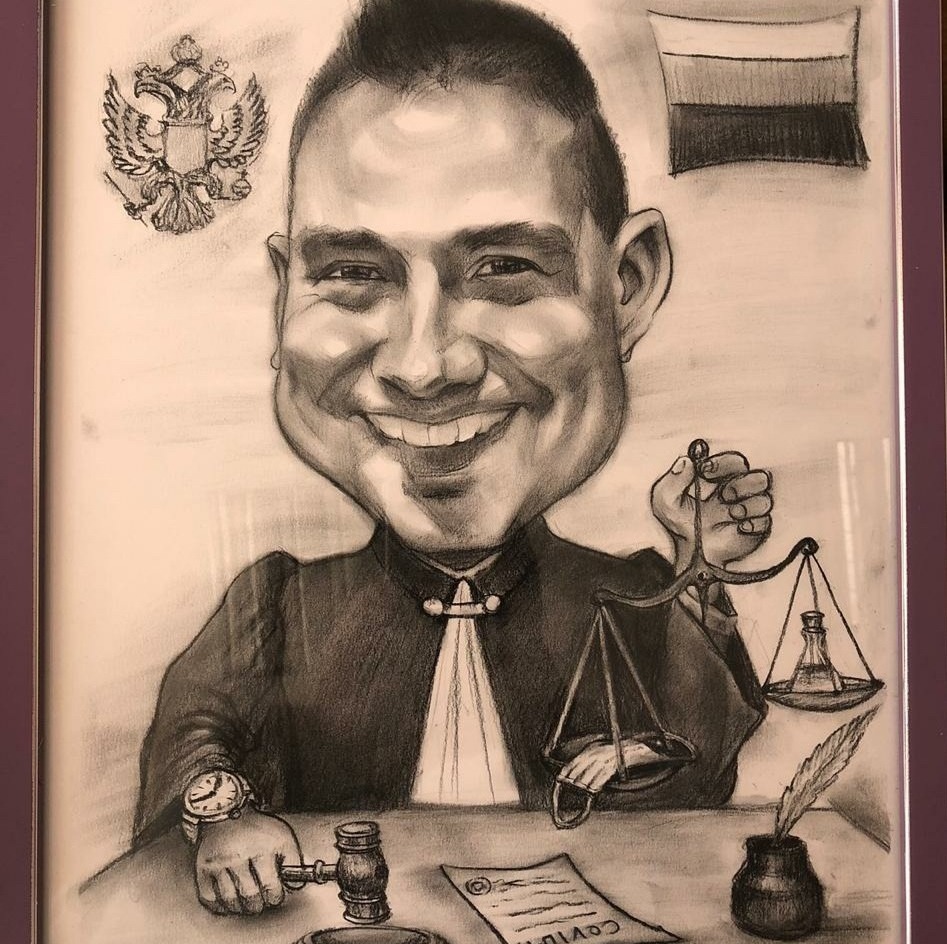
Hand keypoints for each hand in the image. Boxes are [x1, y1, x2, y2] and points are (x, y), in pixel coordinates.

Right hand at [194, 808, 302, 914]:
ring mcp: (218, 863)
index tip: (275, 896)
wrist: (227, 813)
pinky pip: (209, 898)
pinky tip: (228, 902)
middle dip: (258, 904)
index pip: (270, 886)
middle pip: (249, 895)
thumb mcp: (282, 837)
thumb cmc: (258, 829)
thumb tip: (297, 884)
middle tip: (261, 902)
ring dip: (240, 908)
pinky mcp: (203, 868)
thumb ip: (293, 860)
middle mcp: (238, 856)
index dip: (275, 897)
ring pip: (229, 900)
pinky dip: (219, 906)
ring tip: (247, 903)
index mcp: (261, 848)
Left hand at [558, 739, 668, 793]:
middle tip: (569, 784)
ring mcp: (606, 758)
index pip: (577, 759)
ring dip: (585, 781)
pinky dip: (597, 783)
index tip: (561, 776)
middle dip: (575, 776)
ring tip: (580, 788)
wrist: (632, 749)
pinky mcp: (614, 765)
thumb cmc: (612, 753)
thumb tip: (574, 772)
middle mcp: (597, 752)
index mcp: (592, 748)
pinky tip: (593, 789)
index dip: (568, 768)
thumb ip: (588, 760)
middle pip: (583, 766)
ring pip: (592, 772)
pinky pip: (604, 776)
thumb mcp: (598, 752)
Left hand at [651, 450, 773, 570]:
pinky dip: (752, 524)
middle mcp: (740, 491)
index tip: (704, 471)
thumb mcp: (666, 499)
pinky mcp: (756, 529)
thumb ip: (673, 479)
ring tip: (731, 514)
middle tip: (724, 496)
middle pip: (759, 477)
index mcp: (722, 478)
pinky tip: (739, 528)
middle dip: (741, 485)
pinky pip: (765, 522)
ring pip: (765, 500)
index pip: (733, 461)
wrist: (690, 550)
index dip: (721, 463)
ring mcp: (750, 510)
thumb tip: (686, 461)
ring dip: (748, 506)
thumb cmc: (680, 520)